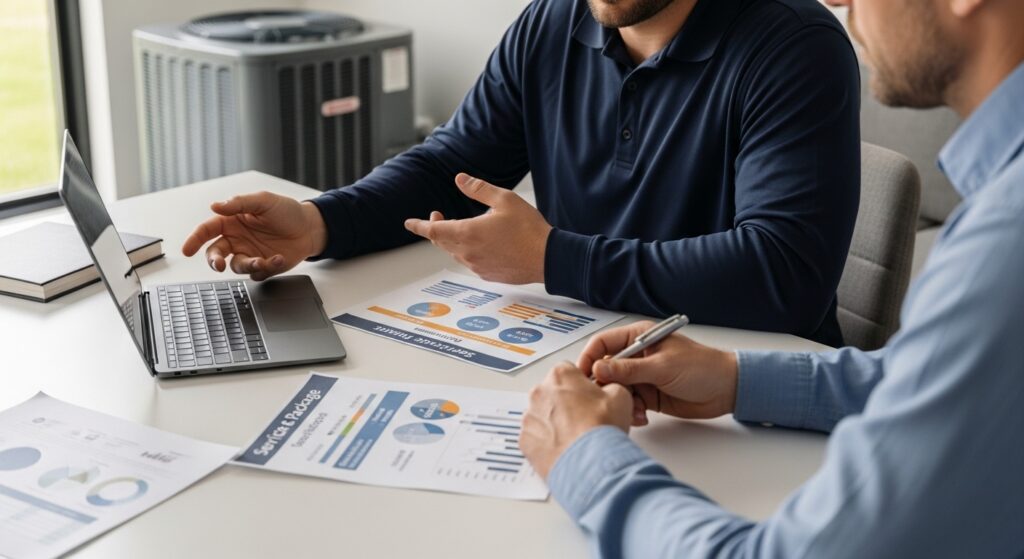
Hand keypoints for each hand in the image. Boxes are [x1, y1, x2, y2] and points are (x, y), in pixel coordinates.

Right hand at [181, 191, 328, 280]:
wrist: (310, 227)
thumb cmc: (287, 211)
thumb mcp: (264, 201)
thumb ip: (240, 203)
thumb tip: (215, 206)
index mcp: (232, 222)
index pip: (208, 230)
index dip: (195, 240)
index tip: (187, 250)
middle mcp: (237, 239)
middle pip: (216, 253)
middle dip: (214, 261)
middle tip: (218, 265)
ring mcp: (249, 254)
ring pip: (236, 266)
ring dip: (248, 265)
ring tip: (263, 260)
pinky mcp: (263, 266)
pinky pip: (257, 273)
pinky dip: (266, 268)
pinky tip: (279, 258)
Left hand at [403, 173, 551, 283]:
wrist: (549, 258)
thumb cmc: (528, 228)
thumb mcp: (504, 199)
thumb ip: (478, 189)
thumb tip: (459, 179)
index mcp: (468, 233)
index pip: (433, 231)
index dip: (419, 226)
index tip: (409, 223)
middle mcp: (468, 253)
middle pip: (441, 242)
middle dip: (436, 228)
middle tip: (438, 216)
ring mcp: (477, 266)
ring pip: (455, 252)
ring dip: (453, 240)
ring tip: (465, 227)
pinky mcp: (488, 274)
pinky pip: (470, 261)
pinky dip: (468, 250)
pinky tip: (483, 243)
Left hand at [520, 362, 632, 479]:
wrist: (589, 463)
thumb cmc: (601, 429)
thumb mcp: (620, 396)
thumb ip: (610, 386)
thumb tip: (608, 390)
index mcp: (560, 376)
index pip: (568, 371)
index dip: (581, 385)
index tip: (589, 396)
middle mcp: (539, 393)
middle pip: (552, 393)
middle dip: (566, 403)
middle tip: (585, 419)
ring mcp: (530, 418)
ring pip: (542, 415)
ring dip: (555, 423)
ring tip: (576, 437)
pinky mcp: (525, 441)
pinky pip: (535, 437)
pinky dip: (546, 442)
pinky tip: (565, 449)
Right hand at [577, 321, 738, 424]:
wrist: (727, 389)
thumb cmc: (702, 368)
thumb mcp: (663, 367)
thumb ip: (629, 369)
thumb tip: (598, 368)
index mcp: (639, 338)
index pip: (603, 344)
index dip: (589, 358)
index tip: (583, 376)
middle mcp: (637, 356)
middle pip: (606, 369)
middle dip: (606, 386)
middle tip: (608, 399)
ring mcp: (641, 376)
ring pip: (616, 389)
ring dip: (620, 402)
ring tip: (634, 411)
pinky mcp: (647, 395)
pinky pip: (628, 403)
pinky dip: (630, 412)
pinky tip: (641, 417)